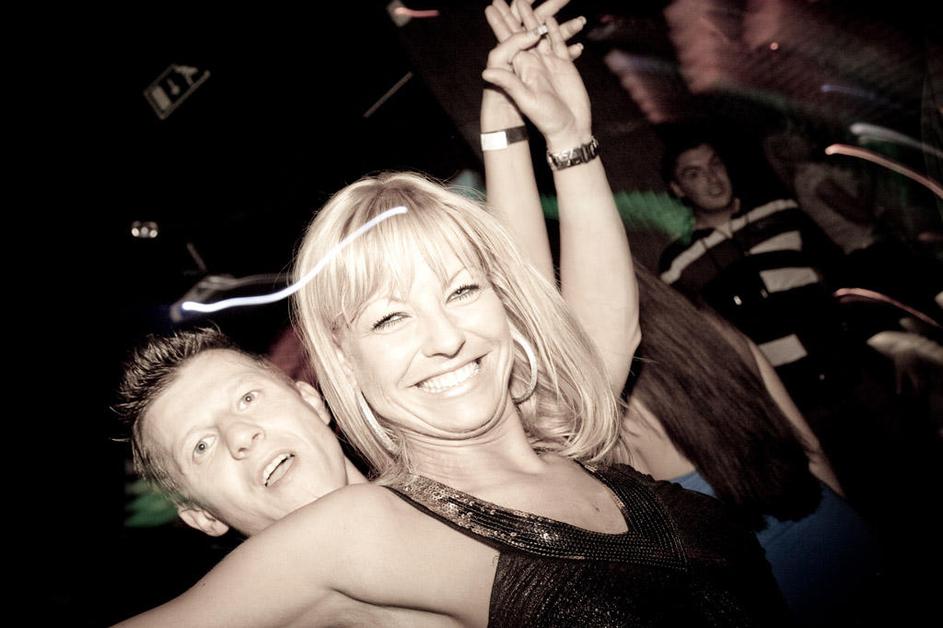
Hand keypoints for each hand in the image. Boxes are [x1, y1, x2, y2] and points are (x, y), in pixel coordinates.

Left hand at [483, 8, 591, 149]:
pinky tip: (551, 20)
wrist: (569, 128)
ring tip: (523, 2)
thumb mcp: (525, 100)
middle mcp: (533, 63)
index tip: (500, 8)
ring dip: (531, 19)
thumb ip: (508, 83)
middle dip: (510, 17)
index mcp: (521, 69)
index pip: (509, 42)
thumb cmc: (546, 119)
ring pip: (538, 34)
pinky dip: (555, 31)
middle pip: (519, 34)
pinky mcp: (564, 65)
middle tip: (499, 0)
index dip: (503, 25)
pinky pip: (558, 43)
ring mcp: (548, 63)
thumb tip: (486, 72)